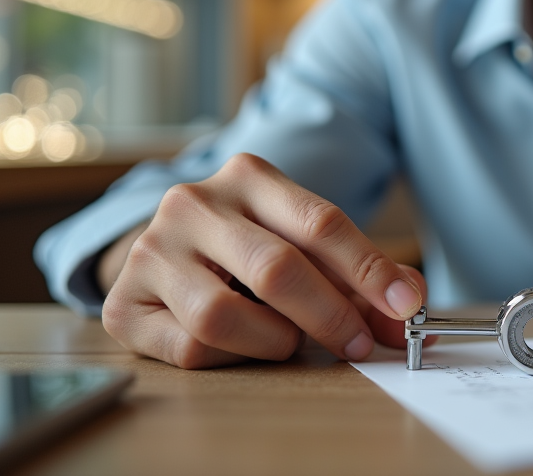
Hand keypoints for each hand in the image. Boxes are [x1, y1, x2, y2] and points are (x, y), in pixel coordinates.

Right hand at [101, 153, 425, 368]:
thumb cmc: (250, 245)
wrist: (166, 247)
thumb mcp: (304, 240)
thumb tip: (408, 310)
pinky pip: (190, 347)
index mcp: (248, 176)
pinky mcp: (124, 302)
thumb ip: (358, 274)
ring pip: (224, 316)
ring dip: (274, 340)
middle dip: (330, 315)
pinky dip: (231, 356)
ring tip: (287, 338)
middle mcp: (193, 203)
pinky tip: (241, 342)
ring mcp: (152, 250)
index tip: (406, 304)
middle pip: (276, 269)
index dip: (369, 269)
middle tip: (360, 344)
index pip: (321, 222)